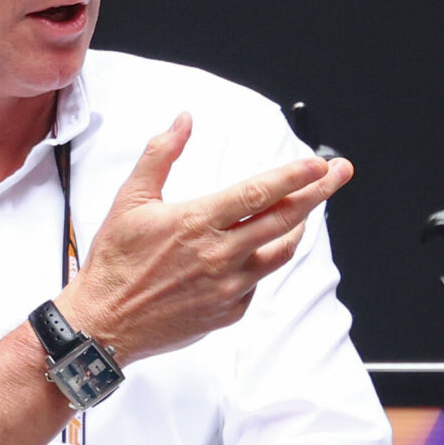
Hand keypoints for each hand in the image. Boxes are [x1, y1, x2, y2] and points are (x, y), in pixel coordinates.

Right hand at [59, 115, 352, 362]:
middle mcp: (221, 255)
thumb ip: (161, 155)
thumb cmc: (115, 262)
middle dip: (318, 193)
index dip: (295, 175)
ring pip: (280, 253)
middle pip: (285, 220)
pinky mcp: (229, 312)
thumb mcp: (130, 199)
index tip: (320, 163)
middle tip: (339, 174)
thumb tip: (183, 120)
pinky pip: (257, 282)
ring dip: (298, 228)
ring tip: (306, 211)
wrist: (104, 324)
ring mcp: (229, 287)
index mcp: (198, 222)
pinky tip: (255, 251)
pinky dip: (262, 261)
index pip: (260, 193)